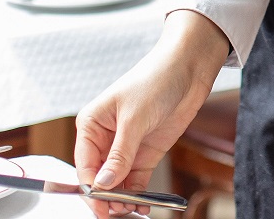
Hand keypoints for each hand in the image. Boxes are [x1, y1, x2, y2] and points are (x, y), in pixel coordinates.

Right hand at [74, 10, 229, 216]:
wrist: (189, 68)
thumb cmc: (156, 80)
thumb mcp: (135, 117)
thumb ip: (120, 153)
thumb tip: (103, 183)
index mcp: (91, 125)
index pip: (84, 165)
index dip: (92, 187)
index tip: (102, 204)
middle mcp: (104, 139)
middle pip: (99, 178)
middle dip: (106, 197)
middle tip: (116, 213)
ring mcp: (125, 148)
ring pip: (117, 183)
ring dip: (121, 200)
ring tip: (130, 211)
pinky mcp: (145, 153)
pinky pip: (135, 181)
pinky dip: (137, 196)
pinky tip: (141, 207)